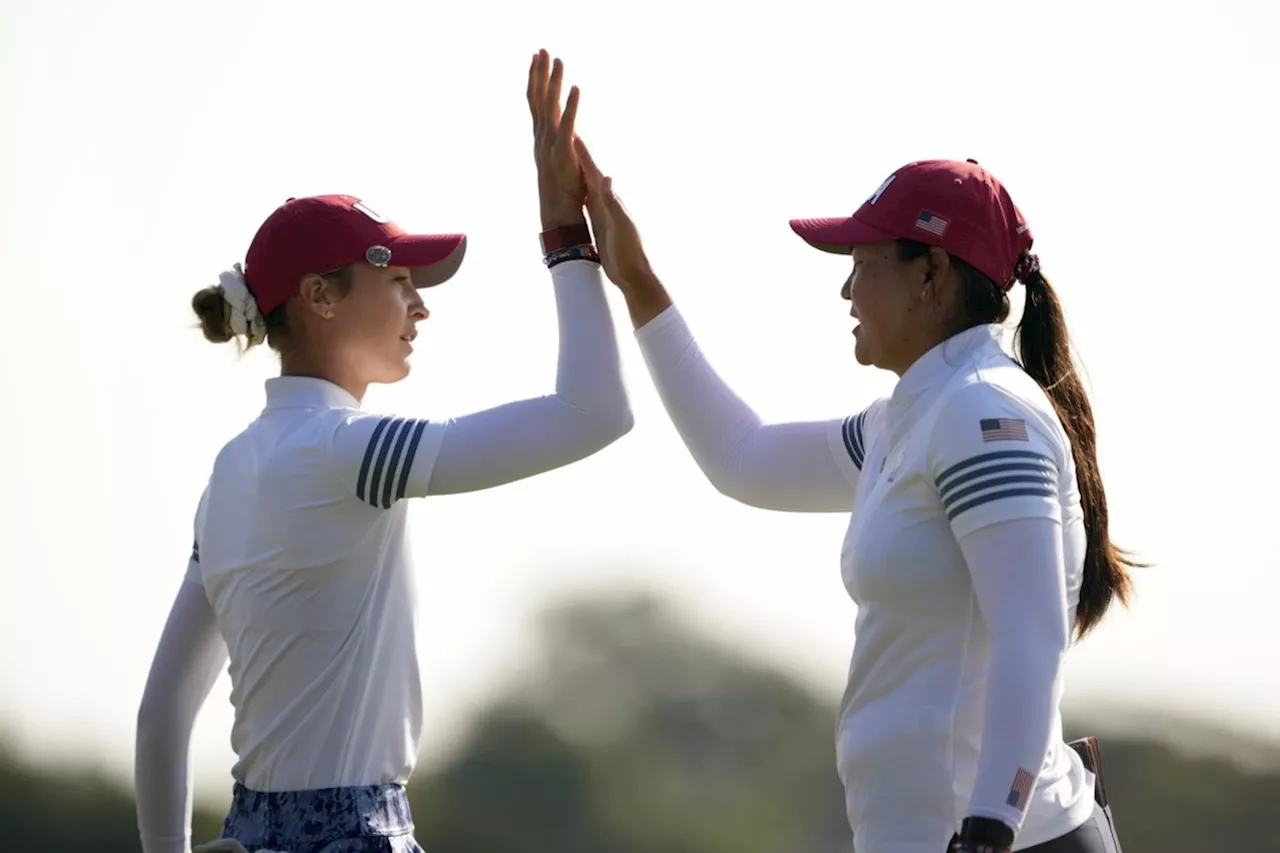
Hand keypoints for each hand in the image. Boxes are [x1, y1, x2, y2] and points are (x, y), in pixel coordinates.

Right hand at [527, 50, 585, 229]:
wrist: (558, 212)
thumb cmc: (562, 188)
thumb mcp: (560, 158)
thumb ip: (560, 141)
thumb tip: (564, 128)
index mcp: (541, 136)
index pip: (535, 102)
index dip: (534, 79)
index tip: (535, 59)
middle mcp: (542, 136)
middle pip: (538, 98)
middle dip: (539, 72)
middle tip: (542, 49)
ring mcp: (551, 143)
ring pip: (549, 106)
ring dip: (553, 81)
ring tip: (556, 59)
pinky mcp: (564, 152)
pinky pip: (568, 124)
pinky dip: (571, 105)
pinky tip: (576, 87)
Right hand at [574, 136, 655, 289]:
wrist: (632, 274)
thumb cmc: (628, 251)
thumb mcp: (620, 225)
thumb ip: (612, 202)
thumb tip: (607, 177)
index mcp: (609, 201)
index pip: (593, 173)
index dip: (583, 155)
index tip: (572, 134)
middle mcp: (606, 203)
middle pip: (588, 175)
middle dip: (578, 158)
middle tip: (567, 138)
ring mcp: (602, 213)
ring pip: (585, 187)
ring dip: (577, 173)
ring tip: (568, 158)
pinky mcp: (599, 224)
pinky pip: (585, 204)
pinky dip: (577, 193)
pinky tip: (574, 190)